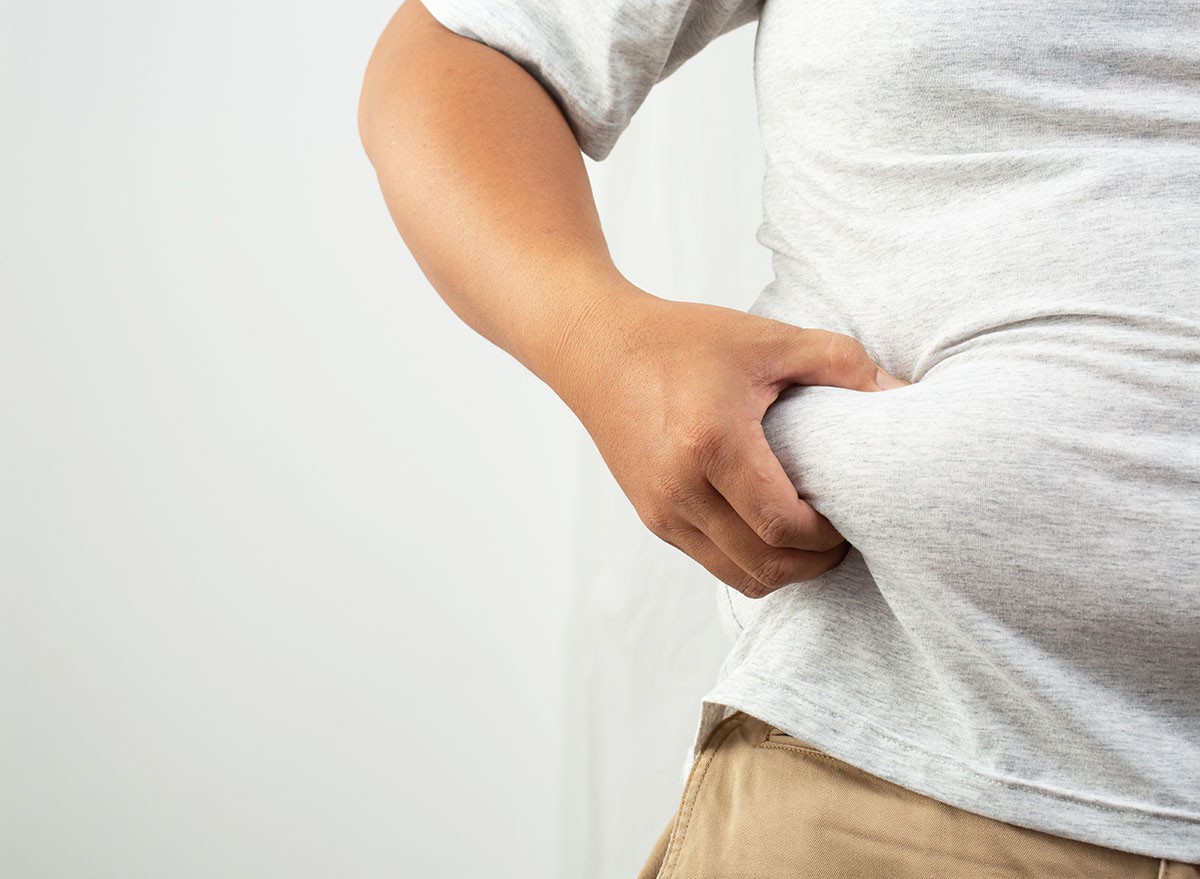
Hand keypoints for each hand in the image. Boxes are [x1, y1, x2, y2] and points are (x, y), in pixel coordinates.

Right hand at [548, 291, 910, 598]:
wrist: (596, 348)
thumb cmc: (681, 340)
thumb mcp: (765, 340)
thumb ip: (840, 363)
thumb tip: (903, 394)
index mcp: (711, 444)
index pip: (784, 526)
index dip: (829, 535)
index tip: (852, 511)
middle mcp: (680, 489)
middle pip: (766, 566)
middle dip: (815, 562)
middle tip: (844, 534)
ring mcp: (661, 510)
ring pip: (739, 576)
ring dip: (784, 568)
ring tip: (811, 534)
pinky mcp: (652, 518)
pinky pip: (713, 562)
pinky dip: (750, 557)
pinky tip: (770, 523)